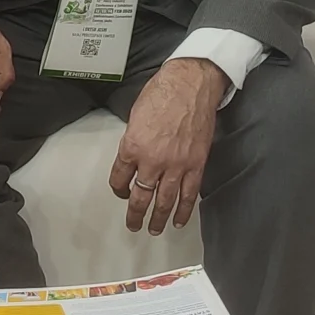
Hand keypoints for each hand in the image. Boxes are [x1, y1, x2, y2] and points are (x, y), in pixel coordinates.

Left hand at [108, 57, 225, 234]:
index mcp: (132, 146)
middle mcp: (152, 160)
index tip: (121, 191)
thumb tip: (133, 156)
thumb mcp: (135, 116)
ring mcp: (176, 165)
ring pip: (164, 201)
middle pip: (140, 197)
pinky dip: (183, 210)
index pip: (119, 178)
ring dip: (158, 219)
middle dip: (134, 214)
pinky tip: (178, 221)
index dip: (118, 188)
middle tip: (132, 225)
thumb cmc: (162, 92)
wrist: (191, 84)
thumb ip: (133, 141)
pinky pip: (188, 195)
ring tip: (154, 230)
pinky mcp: (196, 165)